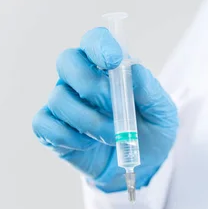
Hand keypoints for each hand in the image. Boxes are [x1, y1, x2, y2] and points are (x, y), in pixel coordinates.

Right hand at [32, 28, 177, 191]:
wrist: (141, 167)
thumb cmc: (151, 133)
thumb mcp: (162, 113)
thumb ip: (150, 91)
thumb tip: (135, 70)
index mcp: (107, 67)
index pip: (94, 40)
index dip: (100, 45)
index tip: (114, 61)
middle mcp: (80, 80)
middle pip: (67, 61)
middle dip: (90, 85)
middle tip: (114, 107)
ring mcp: (64, 103)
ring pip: (58, 99)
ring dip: (89, 121)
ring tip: (112, 137)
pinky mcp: (52, 129)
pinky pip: (45, 125)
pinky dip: (68, 137)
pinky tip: (87, 144)